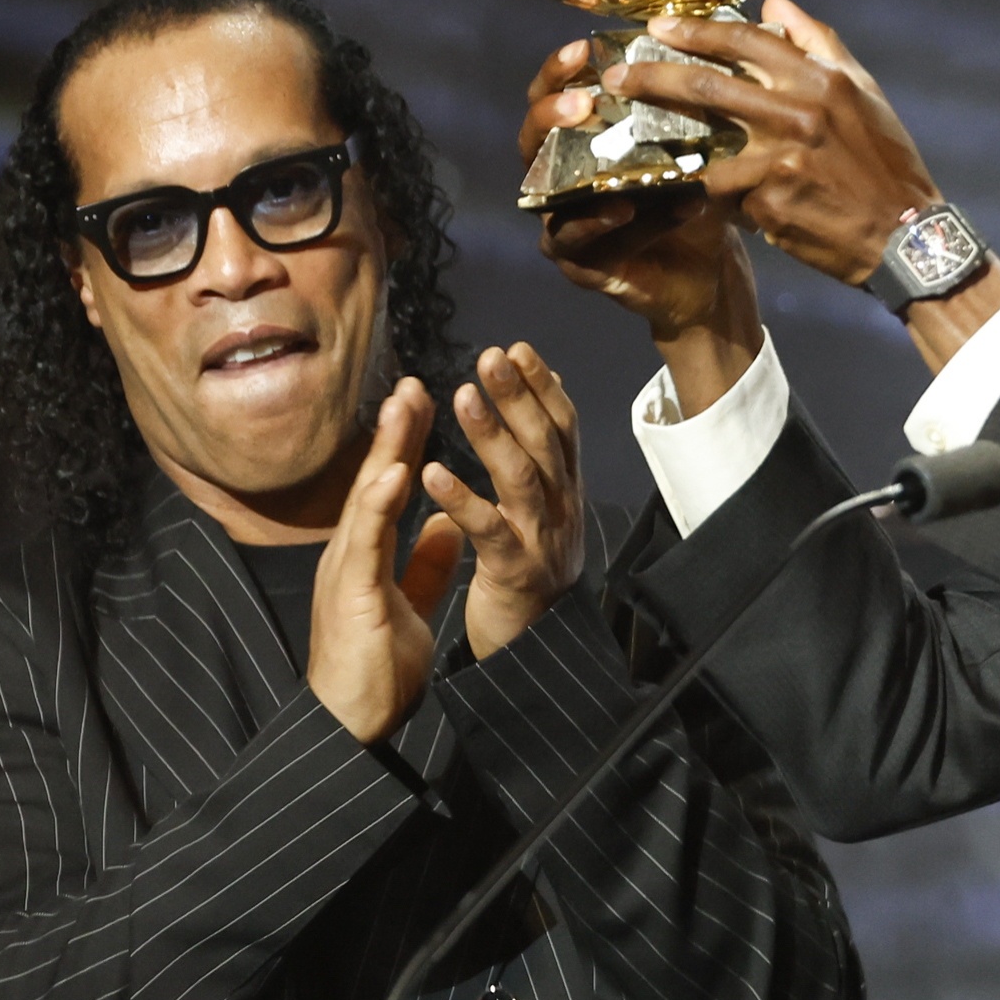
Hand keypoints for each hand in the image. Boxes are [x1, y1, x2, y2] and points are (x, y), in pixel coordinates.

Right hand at [308, 377, 464, 744]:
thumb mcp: (411, 604)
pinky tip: (395, 473)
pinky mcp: (348, 594)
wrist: (352, 724)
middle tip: (413, 381)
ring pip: (365, 498)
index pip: (391, 486)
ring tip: (404, 403)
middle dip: (394, 430)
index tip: (424, 401)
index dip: (407, 443)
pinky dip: (378, 505)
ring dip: (385, 449)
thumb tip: (445, 523)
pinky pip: (365, 543)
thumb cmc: (377, 671)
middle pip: (375, 478)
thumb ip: (424, 563)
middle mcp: (352, 553)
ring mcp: (346, 569)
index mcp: (369, 554)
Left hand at [421, 343, 588, 659]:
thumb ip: (542, 460)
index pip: (562, 427)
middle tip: (492, 355)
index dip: (543, 386)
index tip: (518, 349)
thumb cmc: (531, 574)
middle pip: (543, 441)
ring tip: (463, 395)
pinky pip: (488, 530)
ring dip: (491, 434)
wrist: (537, 650)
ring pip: (520, 477)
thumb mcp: (545, 511)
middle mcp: (561, 508)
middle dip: (518, 395)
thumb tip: (543, 398)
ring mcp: (541, 539)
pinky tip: (433, 472)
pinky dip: (461, 499)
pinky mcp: (514, 573)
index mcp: (565, 491)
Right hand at [521, 42, 764, 412]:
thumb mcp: (706, 143)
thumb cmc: (702, 196)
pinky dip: (605, 224)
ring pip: (547, 193)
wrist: (713, 271)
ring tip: (613, 161)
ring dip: (582, 175)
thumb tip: (742, 28)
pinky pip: (577, 242)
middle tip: (583, 101)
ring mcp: (563, 220)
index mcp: (584, 137)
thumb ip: (707, 97)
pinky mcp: (578, 264)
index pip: (555, 90)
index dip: (561, 68)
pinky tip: (632, 208)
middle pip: (531, 136)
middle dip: (550, 114)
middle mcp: (562, 175)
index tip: (587, 48)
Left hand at [602, 0, 938, 285]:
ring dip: (660, 138)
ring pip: (703, 142)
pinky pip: (718, 191)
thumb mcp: (863, 91)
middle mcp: (798, 112)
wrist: (907, 234)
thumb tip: (775, 2)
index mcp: (821, 79)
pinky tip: (668, 186)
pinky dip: (695, 187)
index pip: (747, 39)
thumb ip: (818, 42)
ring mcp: (780, 159)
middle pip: (708, 84)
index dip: (696, 31)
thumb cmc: (885, 161)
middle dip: (653, 76)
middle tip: (617, 77)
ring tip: (627, 136)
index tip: (658, 26)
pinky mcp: (768, 203)